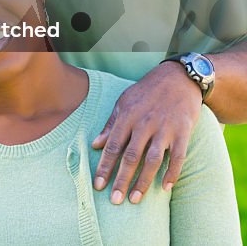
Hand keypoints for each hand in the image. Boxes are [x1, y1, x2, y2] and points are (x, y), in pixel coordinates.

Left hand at [91, 62, 201, 203]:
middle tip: (115, 200)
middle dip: (121, 179)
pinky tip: (166, 187)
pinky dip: (173, 172)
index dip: (104, 167)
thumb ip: (111, 124)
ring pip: (153, 160)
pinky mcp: (183, 132)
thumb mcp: (124, 102)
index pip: (112, 146)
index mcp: (127, 117)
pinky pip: (178, 156)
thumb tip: (95, 144)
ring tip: (135, 198)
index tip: (98, 185)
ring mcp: (165, 129)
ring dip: (144, 181)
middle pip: (131, 156)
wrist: (178, 78)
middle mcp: (144, 124)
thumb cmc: (146, 92)